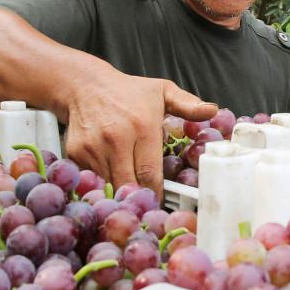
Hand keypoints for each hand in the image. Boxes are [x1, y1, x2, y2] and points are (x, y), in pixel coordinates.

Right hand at [62, 62, 216, 196]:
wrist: (84, 85)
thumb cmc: (128, 92)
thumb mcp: (162, 91)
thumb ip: (188, 104)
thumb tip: (213, 110)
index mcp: (142, 126)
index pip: (149, 173)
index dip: (156, 193)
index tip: (161, 202)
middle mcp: (116, 139)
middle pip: (128, 185)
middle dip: (138, 198)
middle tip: (147, 204)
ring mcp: (93, 148)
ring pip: (110, 185)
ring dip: (120, 192)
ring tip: (130, 192)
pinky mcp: (76, 154)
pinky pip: (92, 179)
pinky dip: (102, 183)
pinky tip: (111, 177)